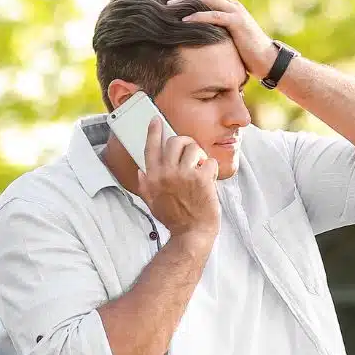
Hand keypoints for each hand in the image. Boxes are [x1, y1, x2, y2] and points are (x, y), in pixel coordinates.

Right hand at [138, 116, 218, 239]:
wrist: (191, 233)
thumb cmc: (174, 219)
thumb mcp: (152, 202)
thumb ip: (145, 185)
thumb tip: (141, 171)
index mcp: (152, 178)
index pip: (150, 147)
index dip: (153, 131)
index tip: (156, 120)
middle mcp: (166, 174)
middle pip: (175, 141)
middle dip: (185, 143)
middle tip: (191, 152)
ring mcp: (184, 175)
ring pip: (194, 148)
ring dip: (200, 156)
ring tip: (201, 169)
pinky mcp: (202, 180)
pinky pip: (210, 161)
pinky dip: (212, 168)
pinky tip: (210, 179)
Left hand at [166, 0, 278, 78]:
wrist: (268, 61)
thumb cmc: (246, 54)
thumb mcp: (226, 38)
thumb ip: (214, 31)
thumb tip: (194, 35)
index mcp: (229, 6)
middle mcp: (232, 5)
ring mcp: (236, 12)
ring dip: (186, 1)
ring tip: (168, 7)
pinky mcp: (238, 23)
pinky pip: (215, 15)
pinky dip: (198, 17)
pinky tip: (184, 21)